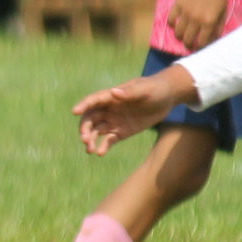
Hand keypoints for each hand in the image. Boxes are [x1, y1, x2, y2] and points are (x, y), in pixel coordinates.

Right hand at [73, 69, 191, 155]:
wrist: (167, 98)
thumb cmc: (155, 89)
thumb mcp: (145, 90)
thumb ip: (130, 92)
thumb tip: (114, 93)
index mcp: (112, 96)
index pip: (93, 100)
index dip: (83, 105)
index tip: (74, 112)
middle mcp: (109, 109)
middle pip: (90, 118)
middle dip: (85, 128)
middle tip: (84, 139)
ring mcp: (114, 121)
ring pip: (97, 131)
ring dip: (91, 139)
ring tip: (89, 150)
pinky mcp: (122, 132)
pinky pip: (109, 140)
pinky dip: (103, 146)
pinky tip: (100, 153)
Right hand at [166, 0, 227, 50]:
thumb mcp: (223, 12)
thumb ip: (218, 28)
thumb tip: (213, 41)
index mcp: (209, 21)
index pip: (201, 42)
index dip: (200, 47)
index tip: (199, 47)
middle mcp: (196, 18)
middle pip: (188, 39)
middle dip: (189, 44)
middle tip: (189, 44)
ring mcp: (186, 11)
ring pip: (178, 32)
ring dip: (179, 36)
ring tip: (182, 36)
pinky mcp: (178, 4)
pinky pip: (171, 19)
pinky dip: (172, 24)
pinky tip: (176, 24)